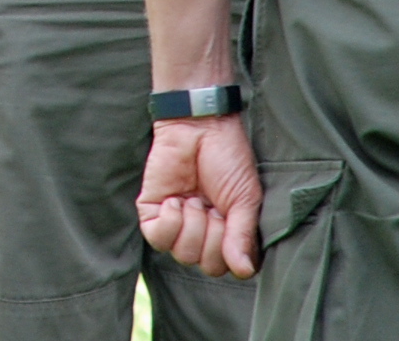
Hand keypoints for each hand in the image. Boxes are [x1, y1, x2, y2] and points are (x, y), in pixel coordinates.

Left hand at [138, 115, 260, 279]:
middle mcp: (203, 234)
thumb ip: (242, 236)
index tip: (231, 215)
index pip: (228, 268)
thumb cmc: (228, 159)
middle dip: (212, 234)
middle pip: (205, 265)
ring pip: (182, 254)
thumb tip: (244, 271)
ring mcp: (177, 224)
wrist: (200, 126)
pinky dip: (169, 222)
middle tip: (212, 204)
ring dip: (192, 224)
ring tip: (195, 198)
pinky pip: (157, 239)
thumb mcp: (245, 199)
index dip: (230, 247)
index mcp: (228, 235)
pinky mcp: (153, 212)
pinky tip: (176, 200)